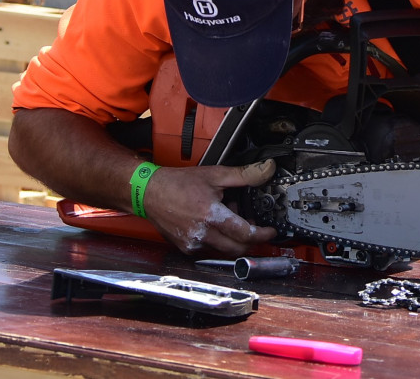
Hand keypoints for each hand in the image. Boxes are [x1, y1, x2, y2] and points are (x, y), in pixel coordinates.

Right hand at [141, 159, 278, 255]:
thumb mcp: (215, 175)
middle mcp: (202, 234)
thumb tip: (267, 169)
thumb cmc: (178, 184)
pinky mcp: (186, 248)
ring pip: (224, 250)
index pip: (245, 234)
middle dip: (250, 239)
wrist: (149, 192)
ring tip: (227, 218)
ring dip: (233, 238)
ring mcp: (192, 243)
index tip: (270, 231)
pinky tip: (213, 224)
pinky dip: (218, 240)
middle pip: (237, 248)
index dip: (262, 234)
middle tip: (251, 224)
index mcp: (211, 216)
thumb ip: (245, 175)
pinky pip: (210, 250)